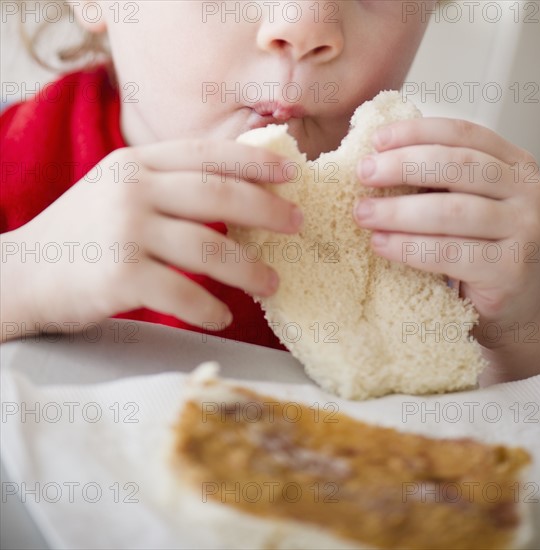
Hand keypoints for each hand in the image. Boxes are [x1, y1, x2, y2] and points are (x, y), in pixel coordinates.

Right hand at [1, 140, 301, 339]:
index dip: (253, 163)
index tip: (290, 175)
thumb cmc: (81, 234)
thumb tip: (235, 196)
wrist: (21, 273)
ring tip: (272, 284)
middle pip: (217, 195)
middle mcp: (132, 190)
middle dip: (266, 210)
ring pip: (208, 248)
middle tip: (298, 224)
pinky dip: (208, 308)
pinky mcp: (119, 276)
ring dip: (248, 270)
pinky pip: (182, 293)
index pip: (206, 155)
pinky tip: (221, 316)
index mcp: (136, 165)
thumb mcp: (118, 191)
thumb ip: (167, 186)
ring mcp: (125, 232)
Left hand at [352, 117, 539, 351]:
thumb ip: (435, 180)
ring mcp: (524, 230)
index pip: (463, 134)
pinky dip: (409, 247)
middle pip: (458, 166)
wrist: (510, 301)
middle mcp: (527, 191)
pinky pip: (449, 253)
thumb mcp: (463, 203)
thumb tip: (375, 160)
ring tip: (363, 213)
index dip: (416, 132)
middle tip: (363, 174)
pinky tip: (380, 244)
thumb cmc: (476, 247)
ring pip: (452, 211)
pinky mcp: (510, 269)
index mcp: (514, 164)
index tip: (376, 141)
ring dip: (399, 211)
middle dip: (404, 166)